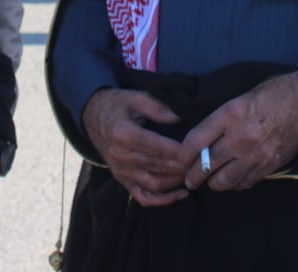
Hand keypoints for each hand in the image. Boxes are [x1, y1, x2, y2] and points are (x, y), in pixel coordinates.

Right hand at [82, 88, 189, 206]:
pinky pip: (143, 197)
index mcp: (123, 133)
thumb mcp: (135, 97)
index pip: (156, 146)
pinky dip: (162, 201)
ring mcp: (121, 172)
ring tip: (195, 175)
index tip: (199, 150)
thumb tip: (179, 118)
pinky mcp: (123, 181)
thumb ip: (157, 107)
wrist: (93, 118)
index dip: (179, 151)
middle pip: (157, 166)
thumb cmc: (117, 106)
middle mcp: (120, 156)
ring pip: (154, 184)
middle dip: (182, 167)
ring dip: (176, 182)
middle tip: (203, 163)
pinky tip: (180, 194)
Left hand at [178, 72, 297, 192]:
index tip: (179, 159)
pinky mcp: (269, 165)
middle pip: (206, 165)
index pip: (196, 140)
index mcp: (230, 114)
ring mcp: (256, 154)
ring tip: (209, 181)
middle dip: (193, 176)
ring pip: (224, 181)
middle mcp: (241, 137)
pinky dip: (234, 184)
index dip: (183, 154)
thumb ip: (220, 118)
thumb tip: (199, 137)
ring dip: (213, 183)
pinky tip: (231, 180)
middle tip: (188, 179)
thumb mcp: (239, 97)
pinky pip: (245, 183)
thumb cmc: (271, 94)